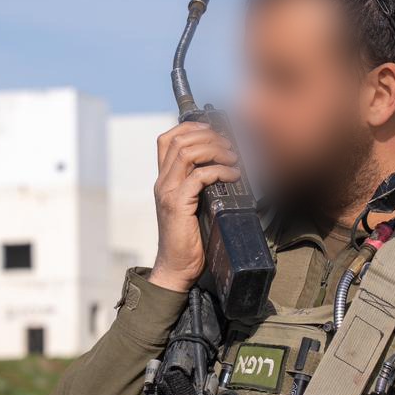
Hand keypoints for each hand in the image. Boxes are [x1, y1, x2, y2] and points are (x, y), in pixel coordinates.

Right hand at [149, 121, 239, 292]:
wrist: (176, 266)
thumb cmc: (190, 238)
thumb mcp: (194, 205)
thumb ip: (201, 186)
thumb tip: (226, 167)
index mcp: (165, 180)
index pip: (167, 139)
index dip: (190, 128)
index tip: (213, 131)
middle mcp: (163, 182)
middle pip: (178, 140)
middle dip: (207, 135)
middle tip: (228, 145)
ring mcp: (168, 192)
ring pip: (187, 153)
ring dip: (214, 150)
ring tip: (232, 158)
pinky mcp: (178, 205)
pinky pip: (198, 177)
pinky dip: (218, 171)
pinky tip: (232, 176)